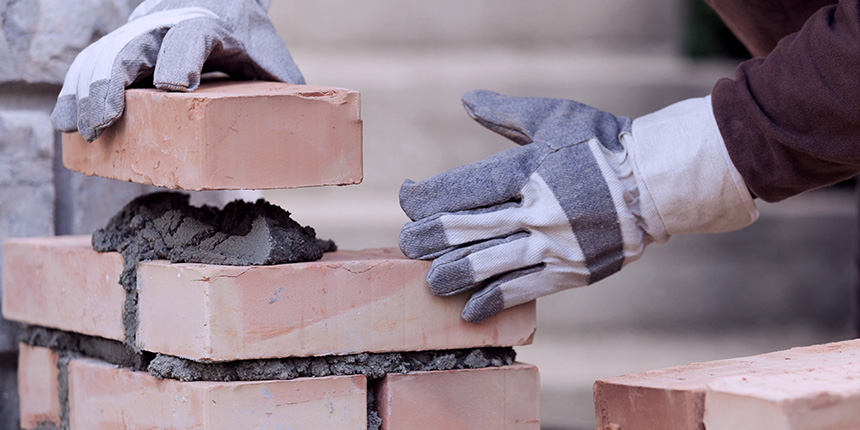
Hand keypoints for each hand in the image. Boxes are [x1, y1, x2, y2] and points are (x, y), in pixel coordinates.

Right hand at [51, 0, 303, 141]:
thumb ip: (284, 90)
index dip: (180, 59)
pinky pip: (93, 67)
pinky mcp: (123, 50)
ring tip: (80, 130)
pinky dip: (76, 92)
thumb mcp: (271, 59)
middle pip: (134, 47)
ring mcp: (141, 36)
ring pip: (105, 57)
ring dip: (87, 93)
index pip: (190, 37)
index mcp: (211, 27)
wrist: (216, 2)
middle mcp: (168, 27)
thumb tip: (313, 137)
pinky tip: (65, 122)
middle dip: (116, 83)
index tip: (173, 86)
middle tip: (108, 121)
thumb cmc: (248, 41)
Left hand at [399, 90, 757, 321]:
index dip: (423, 196)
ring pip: (488, 265)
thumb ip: (505, 112)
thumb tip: (465, 100)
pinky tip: (470, 310)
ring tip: (431, 281)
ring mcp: (554, 244)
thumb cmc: (601, 143)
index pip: (461, 188)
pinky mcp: (571, 272)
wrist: (657, 183)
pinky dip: (492, 301)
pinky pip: (523, 291)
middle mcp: (538, 208)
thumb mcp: (554, 117)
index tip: (407, 197)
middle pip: (465, 229)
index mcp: (529, 168)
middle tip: (406, 245)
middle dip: (426, 238)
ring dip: (451, 275)